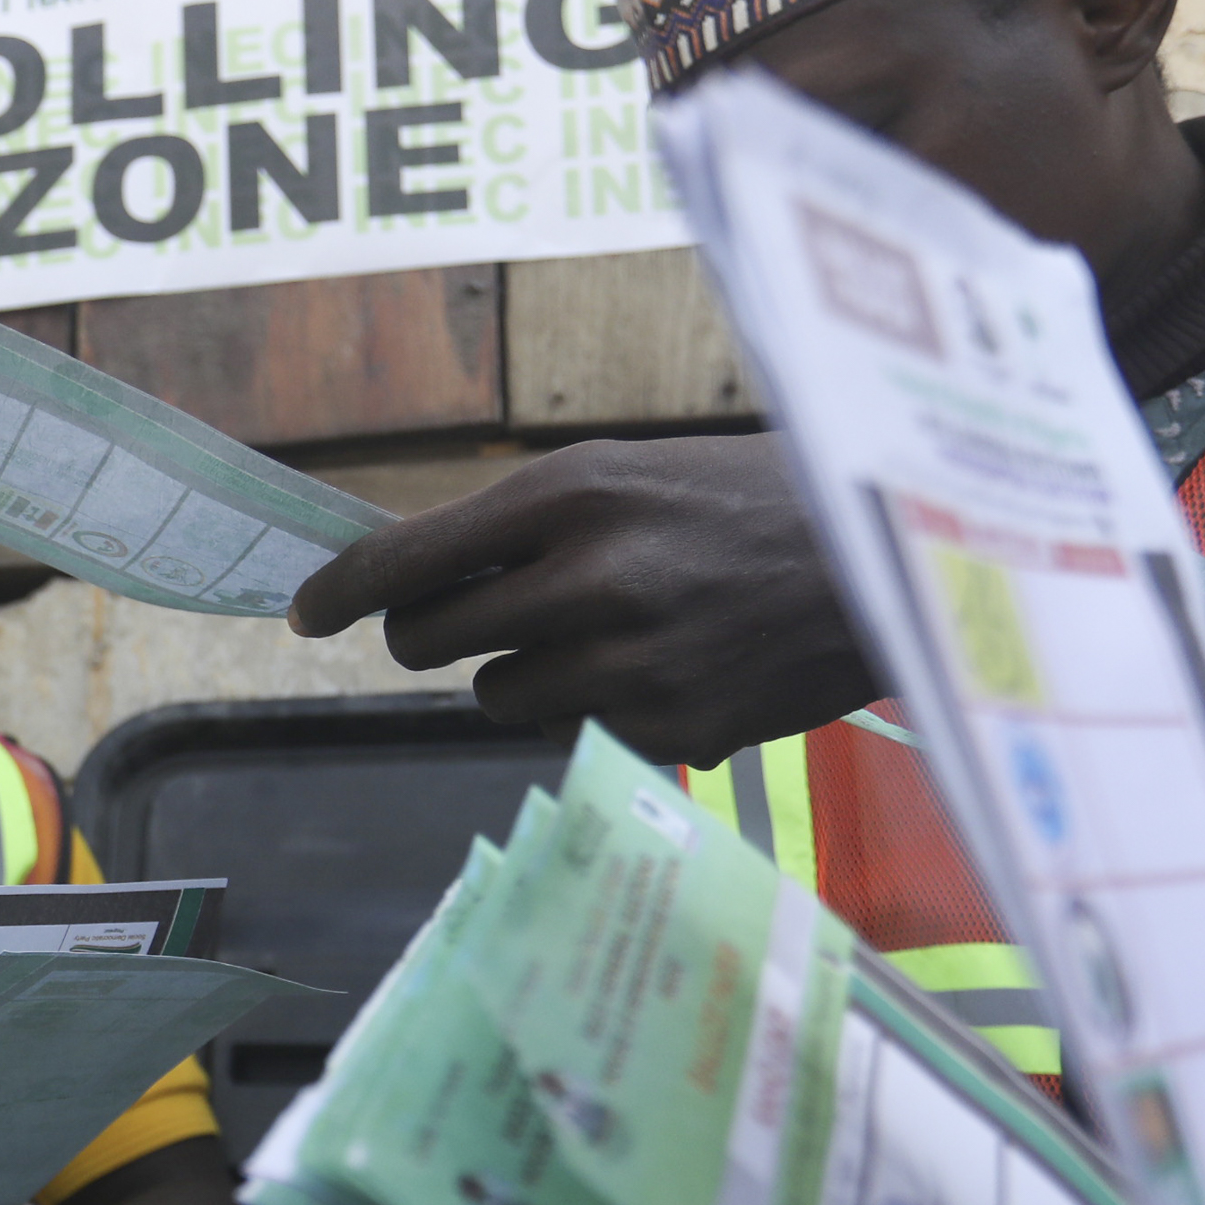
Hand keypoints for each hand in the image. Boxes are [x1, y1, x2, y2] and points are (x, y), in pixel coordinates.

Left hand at [288, 436, 885, 765]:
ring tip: (601, 632)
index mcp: (572, 492)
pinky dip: (590, 708)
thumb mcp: (636, 473)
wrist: (900, 558)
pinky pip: (569, 731)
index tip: (303, 614)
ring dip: (518, 672)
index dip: (341, 593)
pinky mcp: (669, 728)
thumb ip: (528, 523)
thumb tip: (410, 578)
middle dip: (431, 633)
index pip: (406, 557)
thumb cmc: (754, 501)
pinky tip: (659, 667)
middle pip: (429, 638)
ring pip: (492, 694)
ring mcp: (629, 661)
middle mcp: (589, 577)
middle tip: (472, 618)